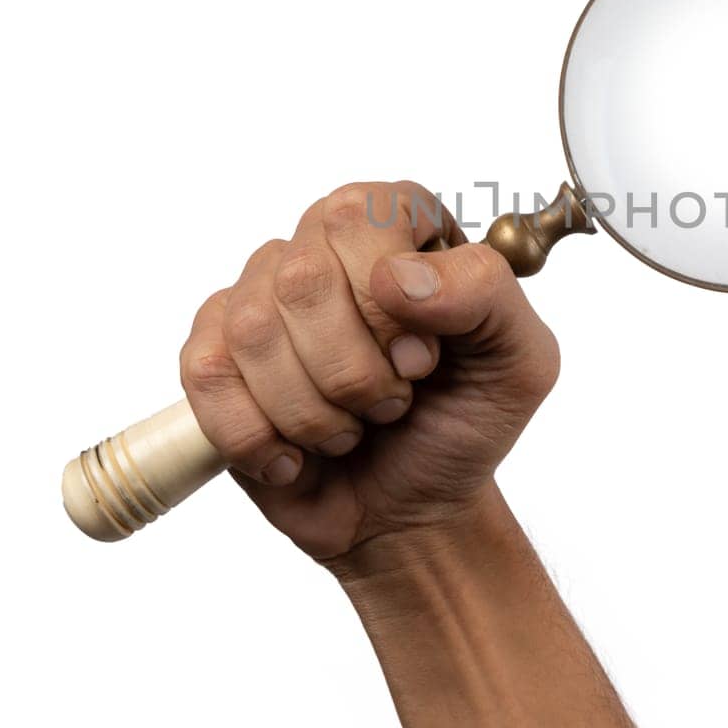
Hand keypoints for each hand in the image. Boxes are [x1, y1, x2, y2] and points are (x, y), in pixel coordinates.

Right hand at [178, 181, 559, 566]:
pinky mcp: (213, 358)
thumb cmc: (466, 422)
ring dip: (314, 412)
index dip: (388, 304)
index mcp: (396, 224)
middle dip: (354, 371)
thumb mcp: (522, 361)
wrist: (415, 510)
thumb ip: (486, 294)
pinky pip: (206, 377)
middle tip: (392, 405)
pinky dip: (259, 436)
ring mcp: (258, 299)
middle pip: (302, 278)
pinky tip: (296, 455)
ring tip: (351, 430)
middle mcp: (319, 245)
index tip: (422, 361)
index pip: (359, 217)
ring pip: (251, 332)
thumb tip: (397, 276)